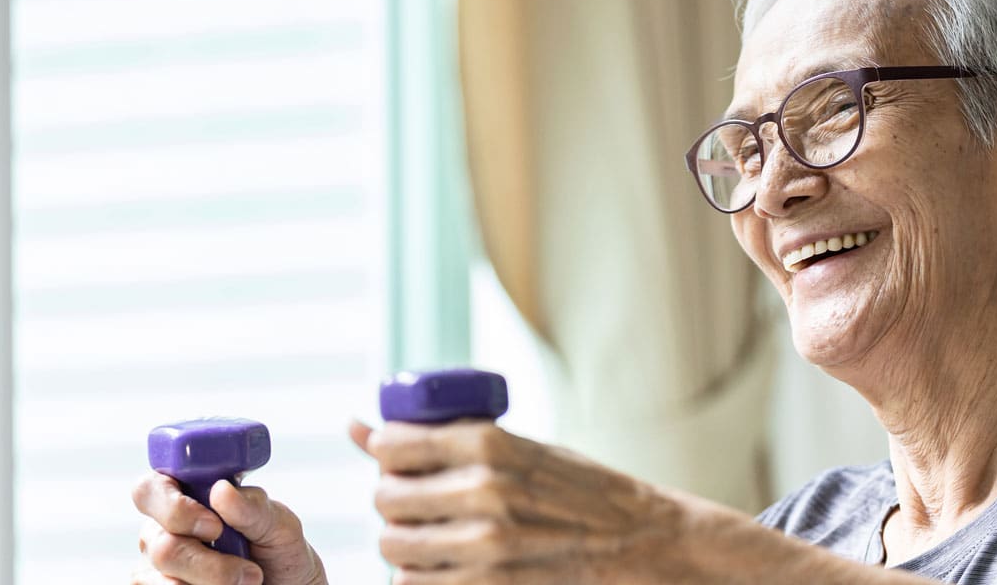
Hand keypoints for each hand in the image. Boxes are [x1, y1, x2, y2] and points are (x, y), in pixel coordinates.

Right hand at [131, 472, 327, 584]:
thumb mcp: (278, 525)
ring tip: (249, 580)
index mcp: (185, 496)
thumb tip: (221, 490)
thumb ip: (252, 507)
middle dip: (206, 561)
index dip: (175, 507)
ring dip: (213, 581)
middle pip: (160, 542)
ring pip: (166, 575)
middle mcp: (162, 529)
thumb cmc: (278, 549)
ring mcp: (156, 565)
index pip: (150, 489)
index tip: (215, 526)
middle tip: (248, 569)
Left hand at [350, 419, 710, 583]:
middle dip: (393, 501)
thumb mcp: (519, 448)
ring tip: (430, 535)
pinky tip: (445, 564)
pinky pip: (414, 584)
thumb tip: (356, 427)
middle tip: (416, 503)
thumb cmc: (580, 490)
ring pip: (393, 546)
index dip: (387, 453)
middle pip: (386, 498)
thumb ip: (442, 440)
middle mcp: (483, 489)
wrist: (641, 542)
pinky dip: (421, 576)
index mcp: (491, 442)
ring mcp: (486, 543)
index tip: (399, 460)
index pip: (394, 445)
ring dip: (403, 542)